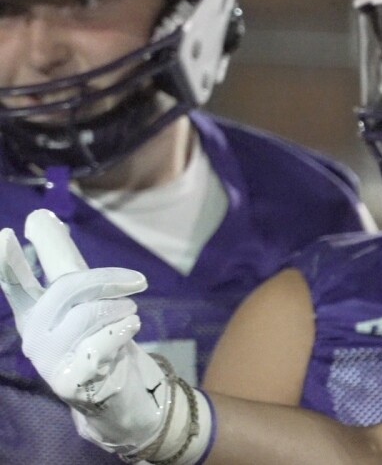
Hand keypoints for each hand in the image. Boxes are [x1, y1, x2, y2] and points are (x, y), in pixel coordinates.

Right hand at [0, 209, 209, 462]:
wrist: (124, 395)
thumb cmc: (102, 341)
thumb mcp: (85, 299)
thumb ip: (61, 261)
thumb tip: (39, 217)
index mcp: (34, 313)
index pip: (15, 284)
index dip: (7, 263)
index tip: (4, 235)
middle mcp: (34, 337)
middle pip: (65, 290)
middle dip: (107, 278)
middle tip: (138, 280)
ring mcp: (49, 363)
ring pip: (87, 315)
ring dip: (120, 308)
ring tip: (132, 314)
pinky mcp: (72, 383)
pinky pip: (101, 344)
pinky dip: (122, 330)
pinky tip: (130, 329)